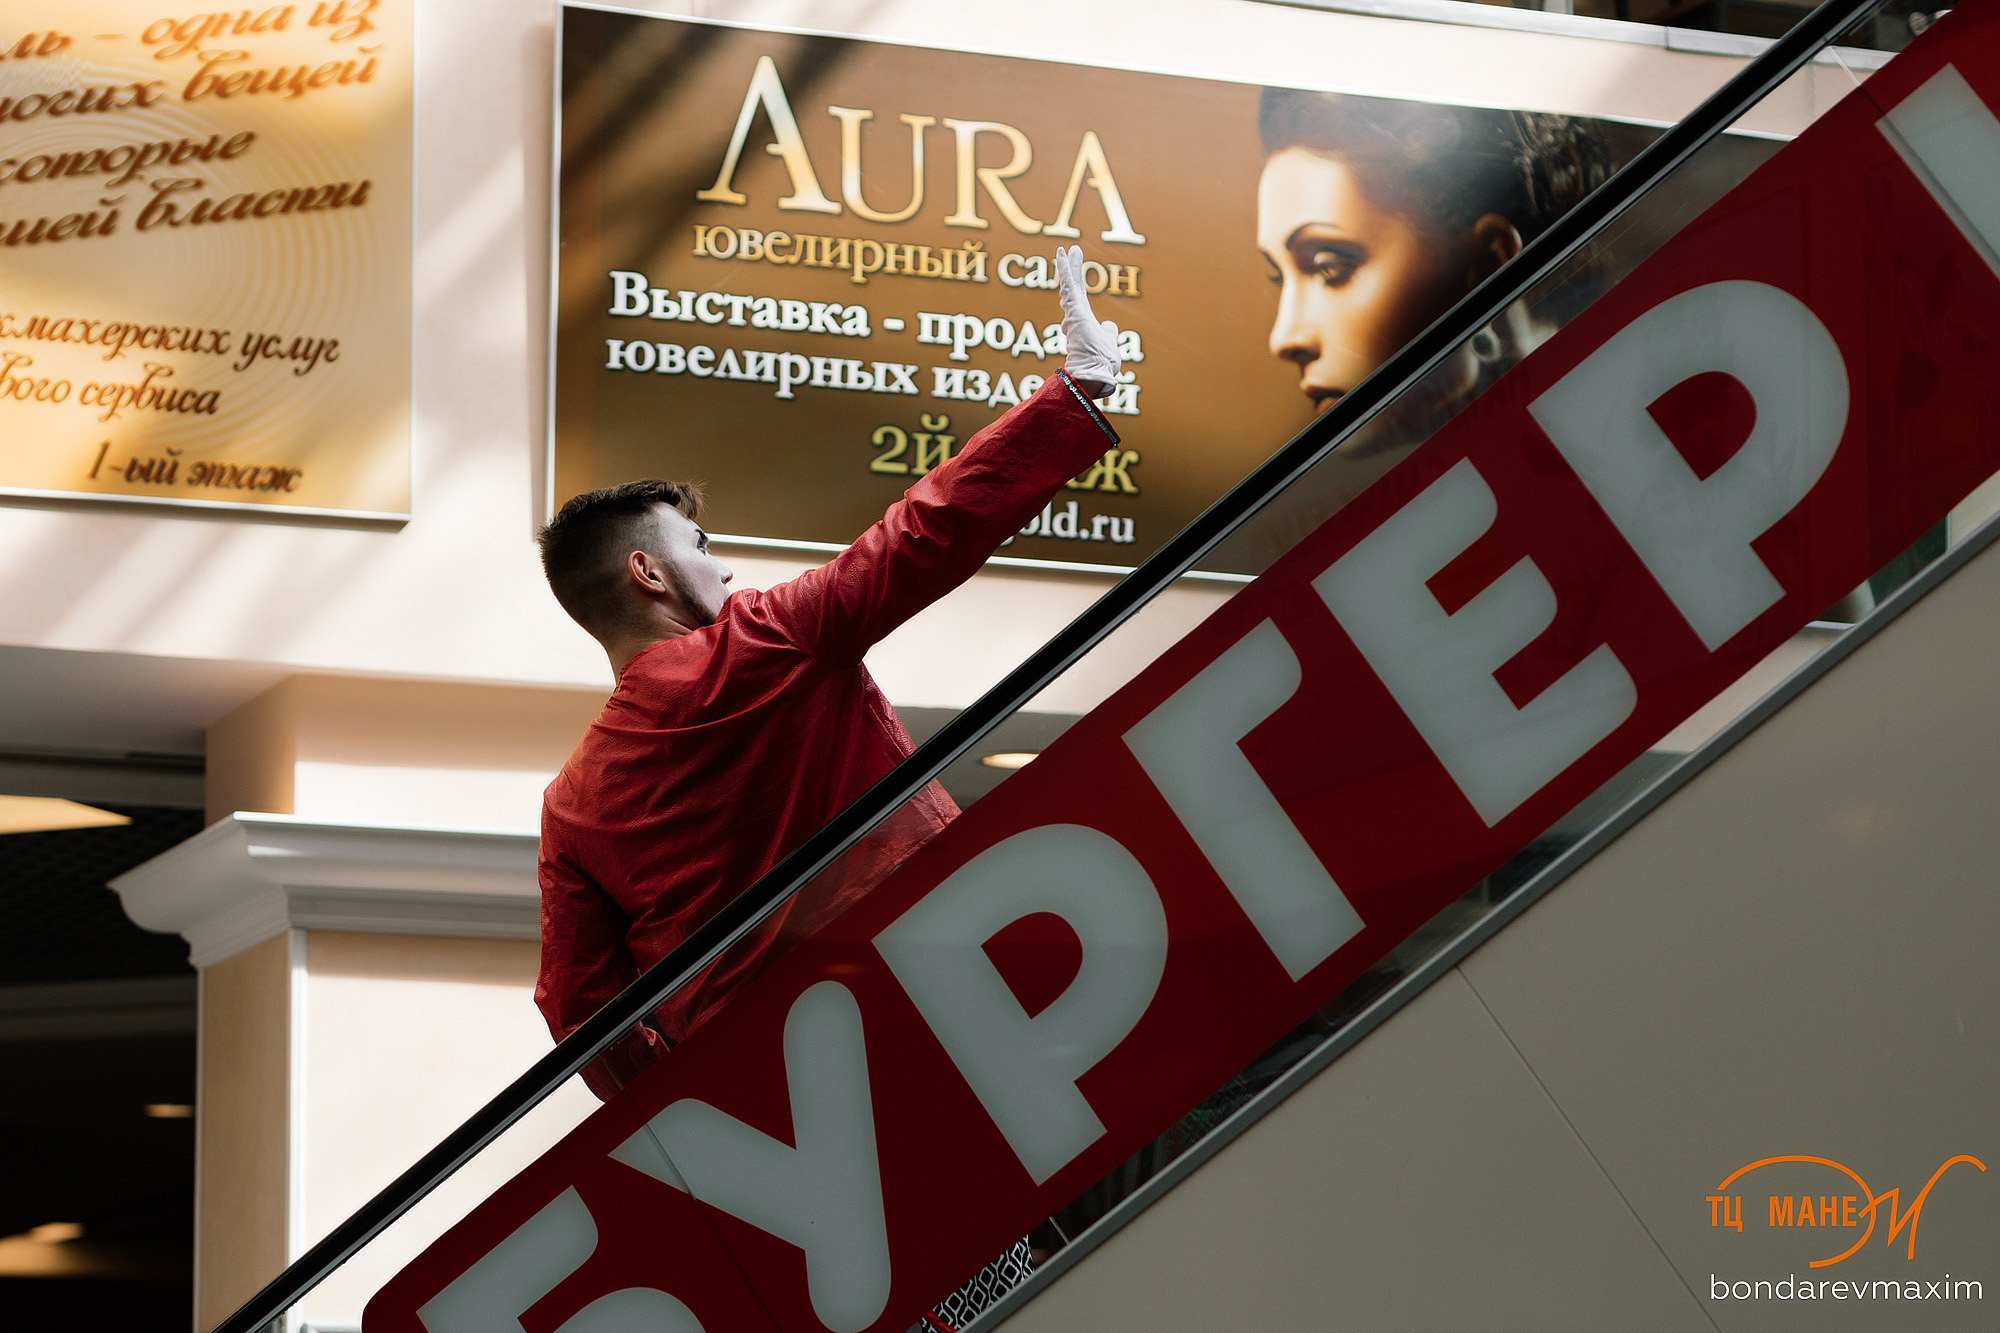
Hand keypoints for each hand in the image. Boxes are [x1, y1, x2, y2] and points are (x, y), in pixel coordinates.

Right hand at [1057, 245, 1119, 398]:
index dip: (1077, 284)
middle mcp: (1076, 316)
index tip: (1074, 273)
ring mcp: (1074, 313)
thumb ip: (1108, 332)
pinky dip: (1065, 269)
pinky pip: (1069, 285)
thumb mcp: (1108, 342)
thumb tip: (1109, 325)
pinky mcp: (1074, 310)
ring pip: (1069, 284)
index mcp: (1084, 322)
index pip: (1080, 298)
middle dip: (1072, 268)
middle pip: (1073, 287)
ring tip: (1064, 249)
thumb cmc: (1102, 362)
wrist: (1094, 372)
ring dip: (1067, 265)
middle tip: (1069, 250)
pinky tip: (1061, 254)